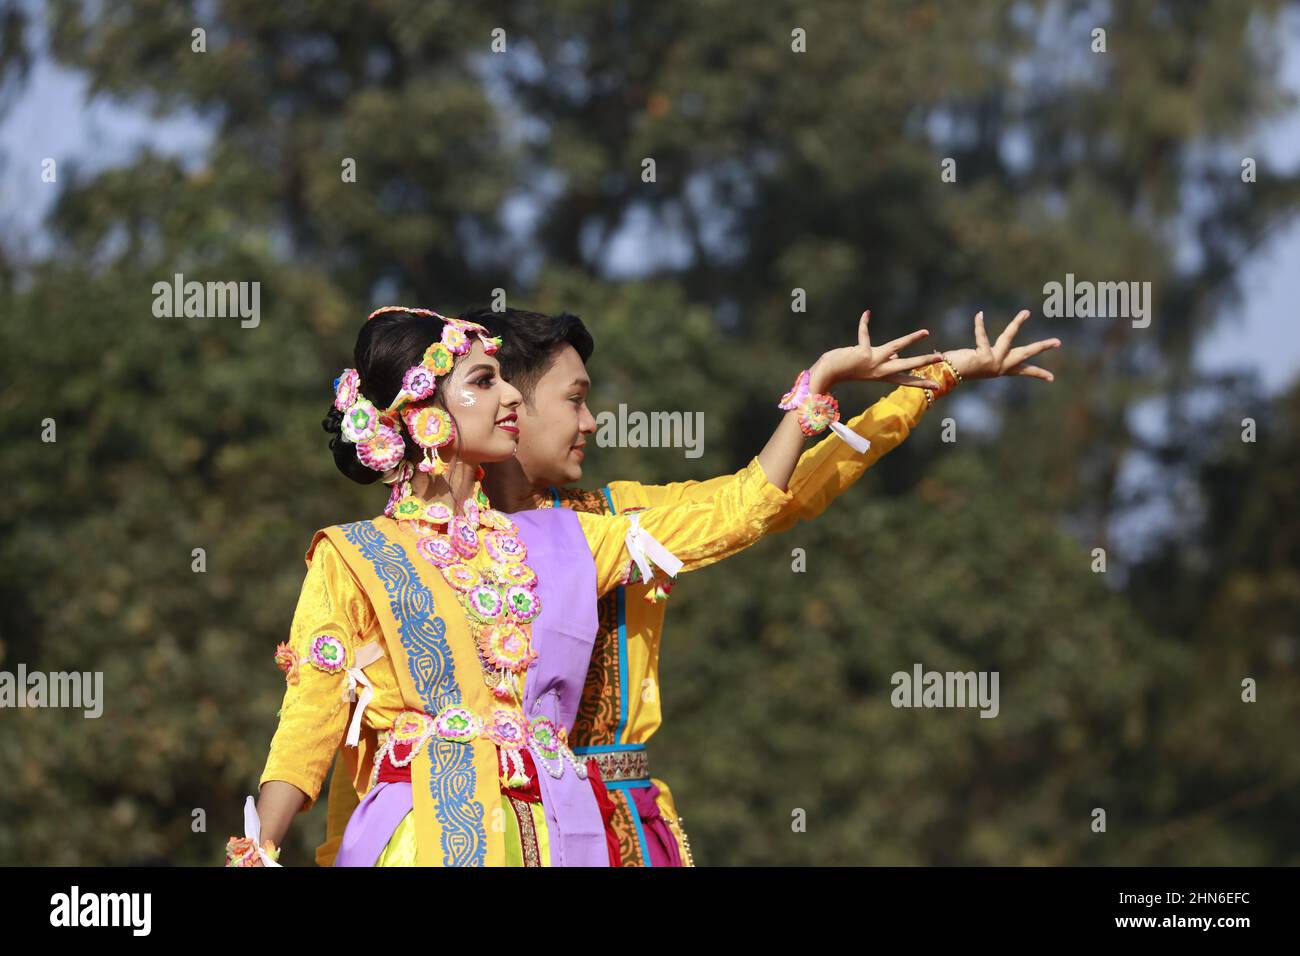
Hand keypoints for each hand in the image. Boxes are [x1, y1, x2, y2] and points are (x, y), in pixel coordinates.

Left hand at [809, 310, 943, 392]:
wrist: (829, 372)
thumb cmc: (849, 368)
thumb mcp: (871, 367)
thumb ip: (886, 362)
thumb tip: (899, 357)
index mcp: (882, 376)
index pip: (905, 380)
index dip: (921, 383)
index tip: (937, 388)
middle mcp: (880, 370)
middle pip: (907, 364)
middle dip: (924, 361)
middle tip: (941, 359)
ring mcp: (873, 361)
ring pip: (896, 347)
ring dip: (911, 339)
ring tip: (925, 332)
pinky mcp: (862, 352)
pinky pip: (864, 333)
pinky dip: (864, 323)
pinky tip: (867, 314)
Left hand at [941, 310, 1060, 381]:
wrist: (946, 376)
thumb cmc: (958, 368)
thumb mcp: (974, 361)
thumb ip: (978, 353)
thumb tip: (961, 349)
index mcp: (1000, 369)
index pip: (1023, 371)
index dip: (1038, 373)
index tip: (1052, 378)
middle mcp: (1000, 366)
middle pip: (1025, 353)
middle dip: (1042, 346)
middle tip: (1058, 342)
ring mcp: (993, 362)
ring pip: (1007, 338)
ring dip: (1016, 324)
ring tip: (1026, 312)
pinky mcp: (984, 357)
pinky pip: (982, 336)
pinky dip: (979, 325)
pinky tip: (979, 315)